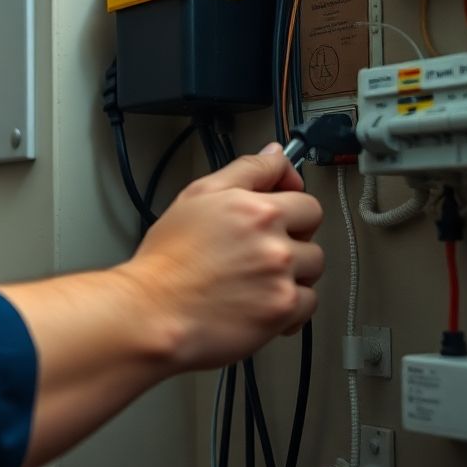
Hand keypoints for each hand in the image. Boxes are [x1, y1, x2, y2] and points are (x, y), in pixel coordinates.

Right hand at [120, 143, 323, 371]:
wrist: (153, 312)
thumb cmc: (167, 260)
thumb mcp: (196, 196)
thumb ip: (245, 171)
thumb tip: (275, 155)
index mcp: (255, 208)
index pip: (304, 197)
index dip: (291, 206)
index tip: (284, 214)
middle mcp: (273, 240)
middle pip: (312, 233)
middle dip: (293, 239)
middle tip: (260, 250)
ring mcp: (280, 276)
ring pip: (313, 269)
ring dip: (294, 273)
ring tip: (258, 279)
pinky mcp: (282, 310)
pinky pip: (308, 304)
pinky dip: (291, 307)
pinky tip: (263, 303)